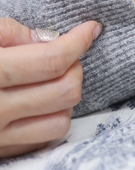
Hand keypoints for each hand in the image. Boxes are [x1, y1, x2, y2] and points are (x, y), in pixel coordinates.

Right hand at [0, 18, 100, 158]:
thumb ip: (7, 32)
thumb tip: (48, 38)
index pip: (51, 60)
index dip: (78, 41)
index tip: (91, 28)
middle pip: (65, 90)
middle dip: (75, 66)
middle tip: (65, 53)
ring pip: (60, 121)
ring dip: (65, 97)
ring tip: (50, 79)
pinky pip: (42, 141)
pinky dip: (50, 119)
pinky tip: (37, 101)